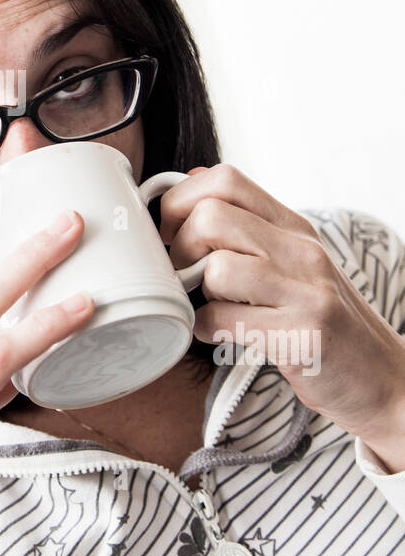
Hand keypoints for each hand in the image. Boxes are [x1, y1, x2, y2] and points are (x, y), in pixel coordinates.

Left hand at [159, 163, 404, 469]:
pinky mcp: (303, 336)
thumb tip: (192, 178)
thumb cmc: (323, 320)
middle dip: (180, 247)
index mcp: (294, 227)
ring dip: (196, 292)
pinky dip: (205, 329)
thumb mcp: (292, 261)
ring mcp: (306, 292)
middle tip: (185, 275)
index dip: (181, 201)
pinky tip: (218, 334)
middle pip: (211, 217)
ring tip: (210, 306)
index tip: (172, 234)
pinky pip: (224, 320)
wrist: (383, 377)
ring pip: (217, 268)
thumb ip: (247, 224)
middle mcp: (302, 251)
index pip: (226, 180)